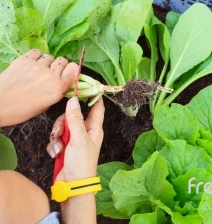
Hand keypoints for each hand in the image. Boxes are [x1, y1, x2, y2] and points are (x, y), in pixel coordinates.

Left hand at [0, 49, 77, 126]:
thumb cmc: (21, 110)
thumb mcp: (46, 105)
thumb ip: (57, 92)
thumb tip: (61, 82)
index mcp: (58, 88)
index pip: (74, 68)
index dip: (71, 69)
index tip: (66, 73)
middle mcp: (50, 75)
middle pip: (63, 61)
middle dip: (58, 66)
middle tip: (50, 72)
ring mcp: (37, 66)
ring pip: (49, 57)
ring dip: (46, 62)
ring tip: (37, 69)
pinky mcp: (24, 60)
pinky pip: (37, 52)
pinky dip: (35, 56)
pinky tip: (31, 63)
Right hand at [47, 96, 103, 222]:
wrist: (72, 186)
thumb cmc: (81, 163)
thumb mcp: (78, 138)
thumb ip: (75, 118)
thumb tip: (73, 100)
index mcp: (94, 128)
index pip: (96, 107)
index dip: (91, 96)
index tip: (83, 87)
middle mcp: (85, 132)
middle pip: (72, 116)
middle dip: (62, 123)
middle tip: (61, 132)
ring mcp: (75, 139)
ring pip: (62, 127)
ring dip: (57, 137)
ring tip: (59, 148)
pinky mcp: (65, 147)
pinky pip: (56, 138)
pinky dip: (54, 145)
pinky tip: (57, 153)